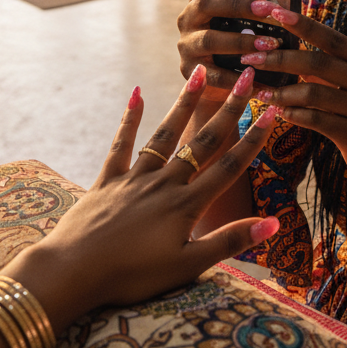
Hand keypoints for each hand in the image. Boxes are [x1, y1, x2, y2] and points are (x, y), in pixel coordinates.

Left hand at [6, 68, 278, 331]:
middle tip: (244, 76)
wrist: (73, 272)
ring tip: (199, 71)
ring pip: (165, 133)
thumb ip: (229, 241)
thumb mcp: (187, 266)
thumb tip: (273, 223)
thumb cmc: (132, 276)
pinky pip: (121, 144)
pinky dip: (130, 118)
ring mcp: (134, 178)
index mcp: (186, 205)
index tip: (272, 111)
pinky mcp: (107, 180)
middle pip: (202, 140)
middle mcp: (164, 183)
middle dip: (227, 108)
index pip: (228, 166)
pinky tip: (136, 92)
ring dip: (184, 102)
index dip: (253, 139)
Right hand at [177, 0, 286, 98]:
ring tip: (269, 45)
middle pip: (205, 2)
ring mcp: (186, 44)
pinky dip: (235, 76)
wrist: (216, 83)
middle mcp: (187, 18)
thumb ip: (254, 6)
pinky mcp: (188, 71)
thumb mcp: (242, 21)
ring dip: (241, 41)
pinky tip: (256, 76)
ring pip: (209, 38)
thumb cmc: (234, 43)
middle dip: (239, 5)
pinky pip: (212, 72)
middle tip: (269, 10)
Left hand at [238, 6, 346, 188]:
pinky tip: (278, 111)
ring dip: (282, 91)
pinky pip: (316, 120)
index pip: (332, 38)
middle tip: (251, 57)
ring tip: (260, 91)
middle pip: (318, 63)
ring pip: (313, 93)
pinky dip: (293, 114)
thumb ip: (332, 67)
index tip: (276, 13)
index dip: (303, 24)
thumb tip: (289, 47)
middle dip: (280, 58)